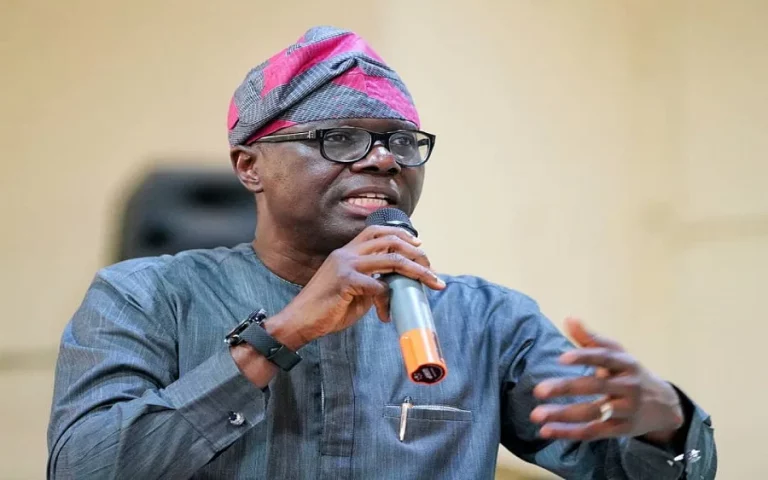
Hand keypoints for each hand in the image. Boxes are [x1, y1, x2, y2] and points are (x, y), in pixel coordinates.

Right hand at [267, 225, 444, 349]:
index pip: (377, 231)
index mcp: (347, 252)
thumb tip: (394, 285)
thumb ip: (371, 282)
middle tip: (431, 268)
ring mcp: (346, 265)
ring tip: (431, 282)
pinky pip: (378, 287)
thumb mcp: (352, 291)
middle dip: (416, 253)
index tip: (419, 247)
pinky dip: (387, 302)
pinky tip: (385, 315)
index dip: (401, 235)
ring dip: (416, 271)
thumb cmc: (325, 309)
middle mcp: (347, 253)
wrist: (298, 321)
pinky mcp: (346, 281)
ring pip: (392, 259)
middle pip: (390, 240)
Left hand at [530, 318, 683, 442]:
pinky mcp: (621, 430)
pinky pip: (593, 432)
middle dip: (566, 388)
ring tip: (536, 415)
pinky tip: (547, 431)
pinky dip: (569, 432)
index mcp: (626, 364)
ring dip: (563, 414)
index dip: (584, 357)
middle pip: (595, 387)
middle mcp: (629, 387)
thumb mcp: (617, 355)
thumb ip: (591, 340)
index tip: (561, 358)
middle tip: (538, 390)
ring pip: (592, 413)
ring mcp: (626, 410)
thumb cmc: (630, 374)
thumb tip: (568, 318)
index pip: (605, 357)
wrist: (665, 406)